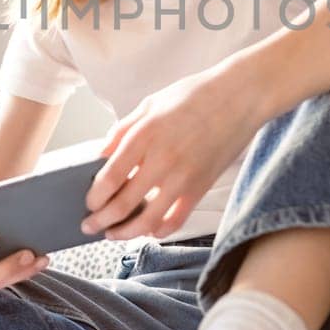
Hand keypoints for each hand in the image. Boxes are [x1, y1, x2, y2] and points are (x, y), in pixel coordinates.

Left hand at [81, 62, 266, 240]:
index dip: (94, 197)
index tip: (88, 203)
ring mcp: (184, 177)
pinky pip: (177, 219)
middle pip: (123, 204)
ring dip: (126, 233)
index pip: (110, 178)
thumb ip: (124, 129)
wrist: (241, 96)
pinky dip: (160, 230)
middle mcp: (162, 159)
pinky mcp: (202, 187)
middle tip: (90, 226)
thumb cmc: (196, 95)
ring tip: (113, 234)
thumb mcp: (151, 103)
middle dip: (101, 221)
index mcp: (145, 134)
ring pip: (148, 220)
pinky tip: (150, 230)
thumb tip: (102, 154)